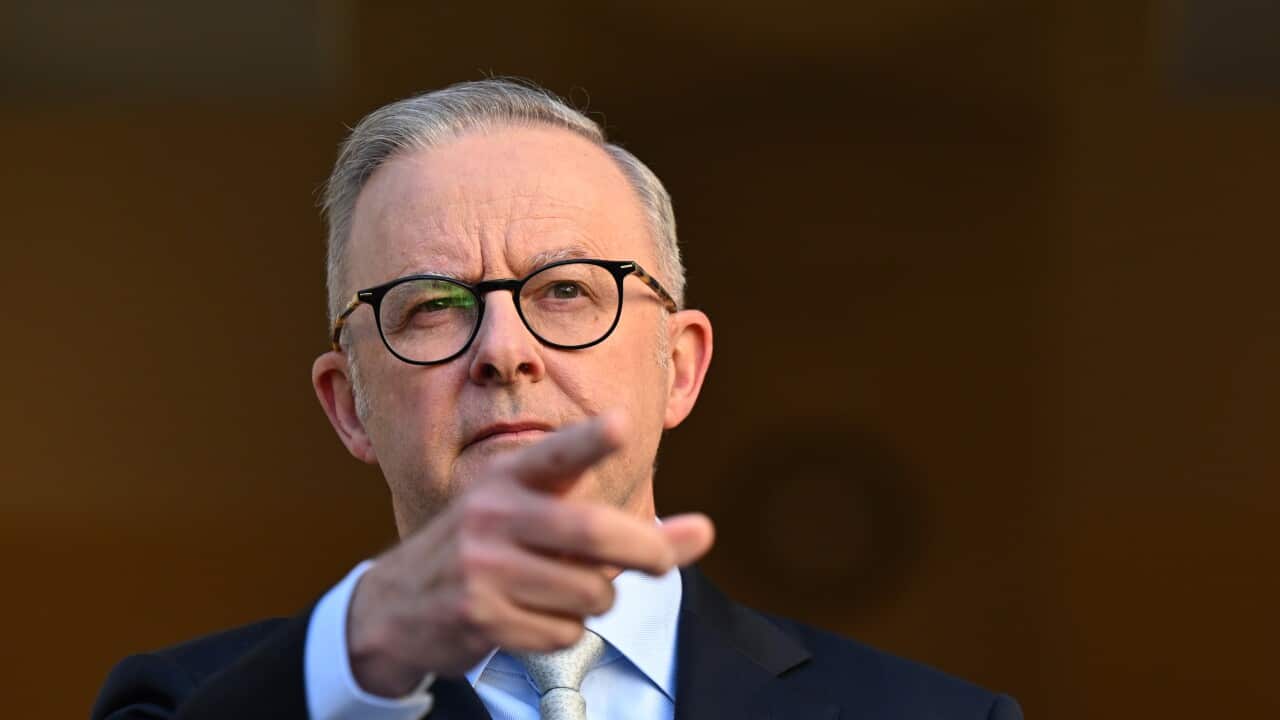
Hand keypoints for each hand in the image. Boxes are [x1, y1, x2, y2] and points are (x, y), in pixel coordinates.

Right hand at [344, 411, 715, 695]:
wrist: (395, 605)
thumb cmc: (489, 552)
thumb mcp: (539, 519)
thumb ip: (620, 523)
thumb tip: (703, 532)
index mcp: (509, 478)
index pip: (556, 454)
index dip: (590, 440)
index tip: (620, 423)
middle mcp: (492, 514)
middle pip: (593, 533)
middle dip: (645, 550)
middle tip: (663, 560)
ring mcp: (481, 565)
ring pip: (588, 591)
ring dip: (594, 602)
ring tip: (560, 593)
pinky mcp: (478, 613)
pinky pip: (563, 631)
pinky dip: (563, 632)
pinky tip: (529, 619)